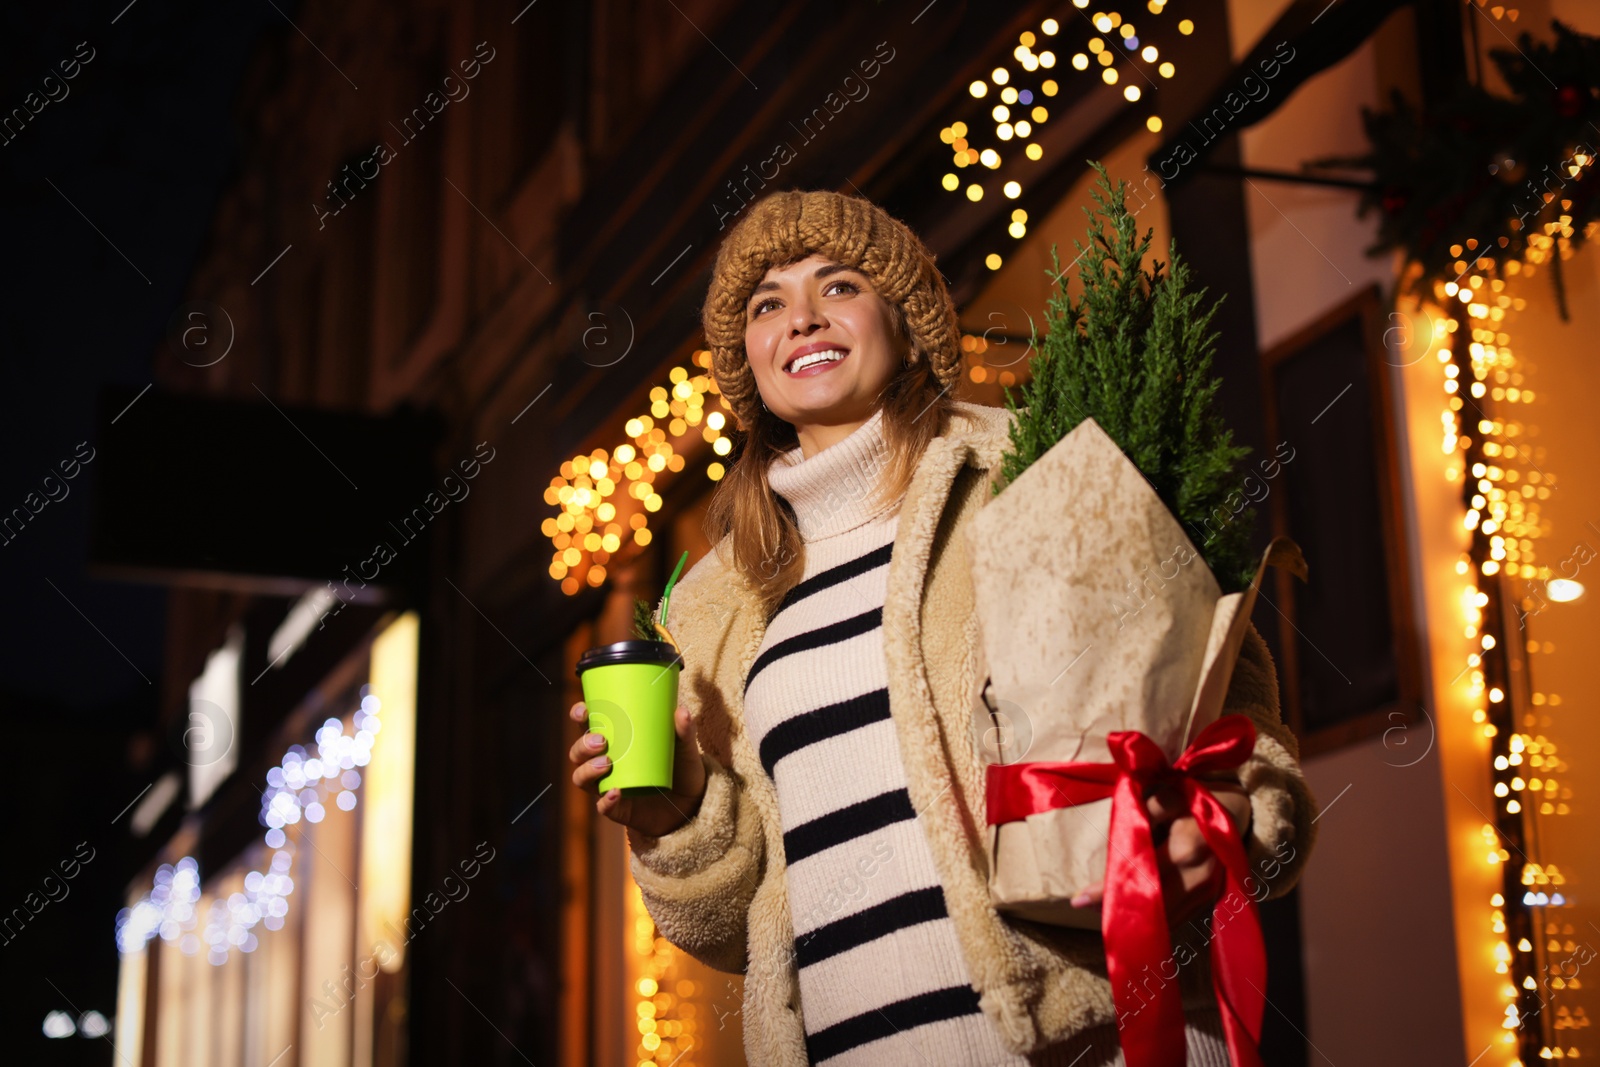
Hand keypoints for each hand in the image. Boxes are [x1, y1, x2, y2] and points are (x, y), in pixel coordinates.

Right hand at [567, 700, 708, 836]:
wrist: (691, 805)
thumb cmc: (681, 769)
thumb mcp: (685, 749)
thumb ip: (684, 731)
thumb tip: (682, 711)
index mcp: (616, 741)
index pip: (588, 726)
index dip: (579, 717)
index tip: (583, 710)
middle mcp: (605, 763)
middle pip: (578, 753)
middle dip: (582, 745)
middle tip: (601, 741)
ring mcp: (608, 786)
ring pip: (581, 779)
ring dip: (587, 770)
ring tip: (606, 763)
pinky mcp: (618, 809)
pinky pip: (603, 807)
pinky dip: (606, 801)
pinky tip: (616, 792)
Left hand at [1069, 780, 1251, 924]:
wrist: (1235, 810)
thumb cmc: (1193, 798)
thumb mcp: (1168, 794)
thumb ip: (1143, 811)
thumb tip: (1118, 831)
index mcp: (1185, 848)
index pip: (1137, 874)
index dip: (1107, 888)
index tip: (1079, 899)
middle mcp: (1197, 876)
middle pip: (1150, 904)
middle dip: (1116, 908)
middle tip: (1084, 907)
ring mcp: (1206, 891)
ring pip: (1164, 917)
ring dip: (1134, 918)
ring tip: (1103, 913)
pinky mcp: (1210, 899)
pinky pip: (1178, 917)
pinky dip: (1155, 920)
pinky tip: (1132, 916)